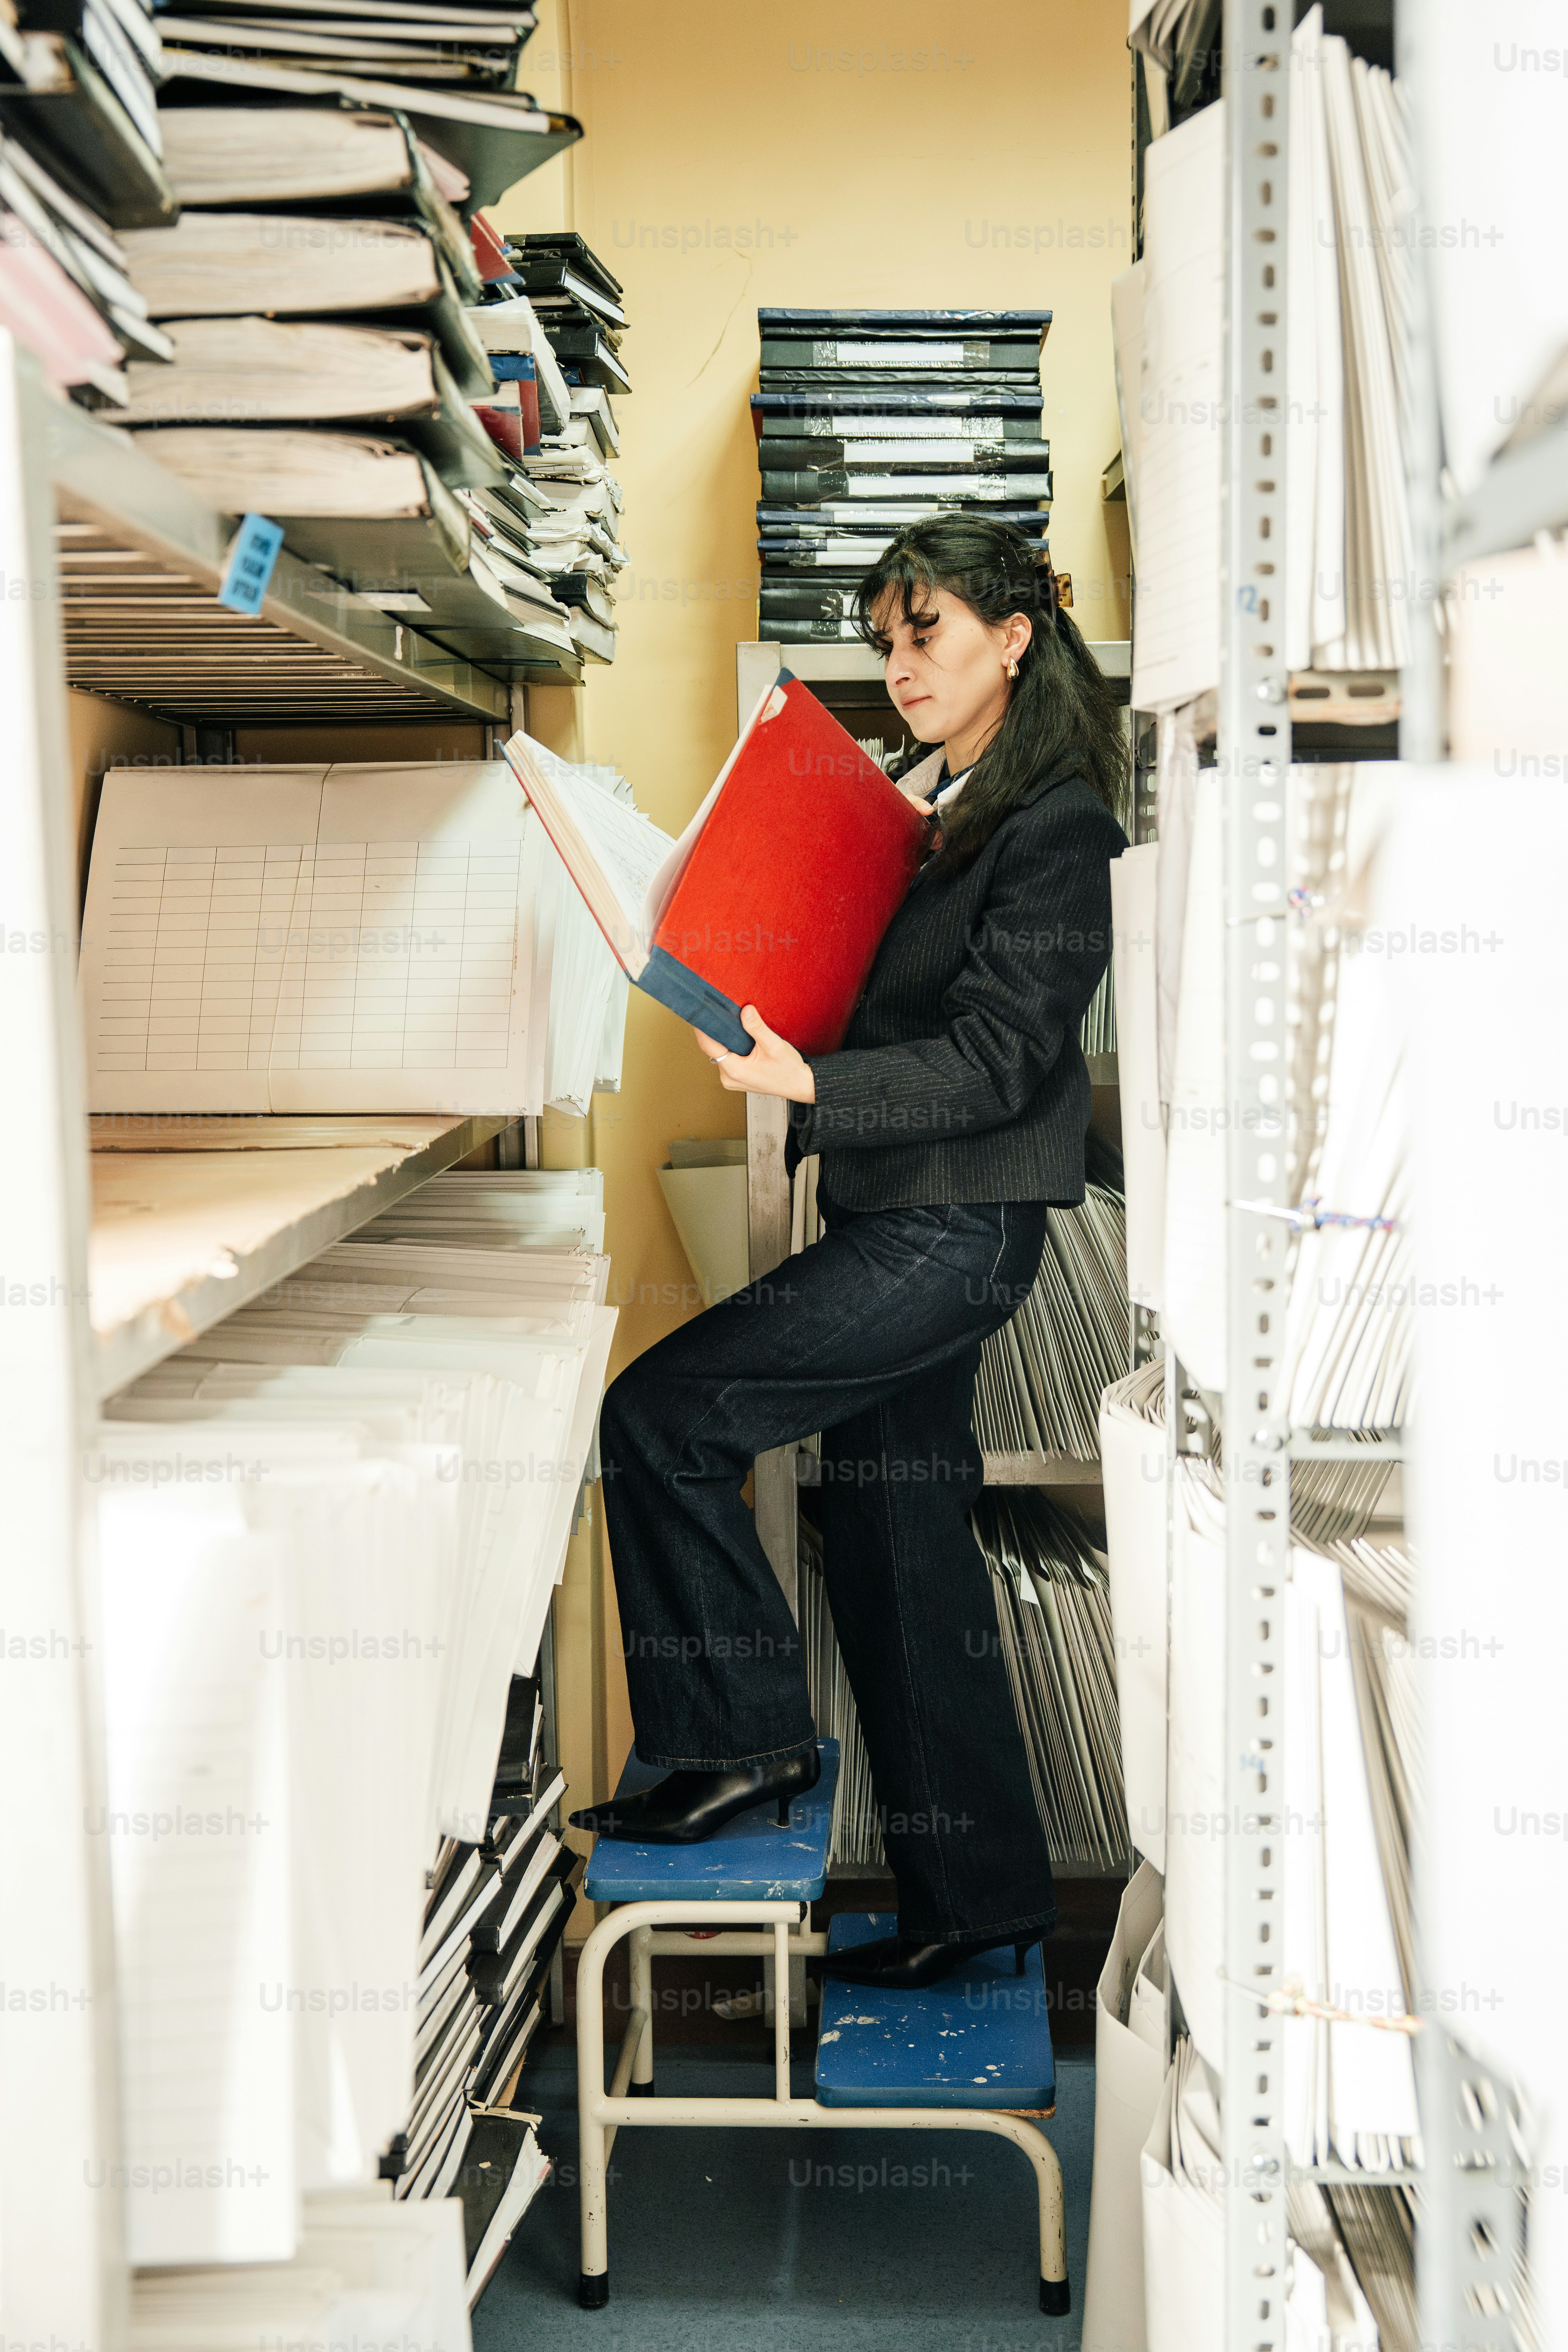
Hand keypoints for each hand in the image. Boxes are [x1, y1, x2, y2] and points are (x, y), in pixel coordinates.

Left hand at [692, 1005, 815, 1101]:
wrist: (800, 1085)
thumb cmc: (788, 1070)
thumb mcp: (774, 1045)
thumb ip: (757, 1028)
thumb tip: (745, 1011)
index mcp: (734, 1070)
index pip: (708, 1045)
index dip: (702, 1027)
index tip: (699, 1012)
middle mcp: (728, 1077)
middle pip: (713, 1049)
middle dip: (716, 1031)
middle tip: (719, 1012)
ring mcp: (731, 1080)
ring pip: (720, 1054)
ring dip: (725, 1040)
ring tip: (732, 1025)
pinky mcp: (736, 1079)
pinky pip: (727, 1060)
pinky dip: (731, 1048)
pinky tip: (739, 1040)